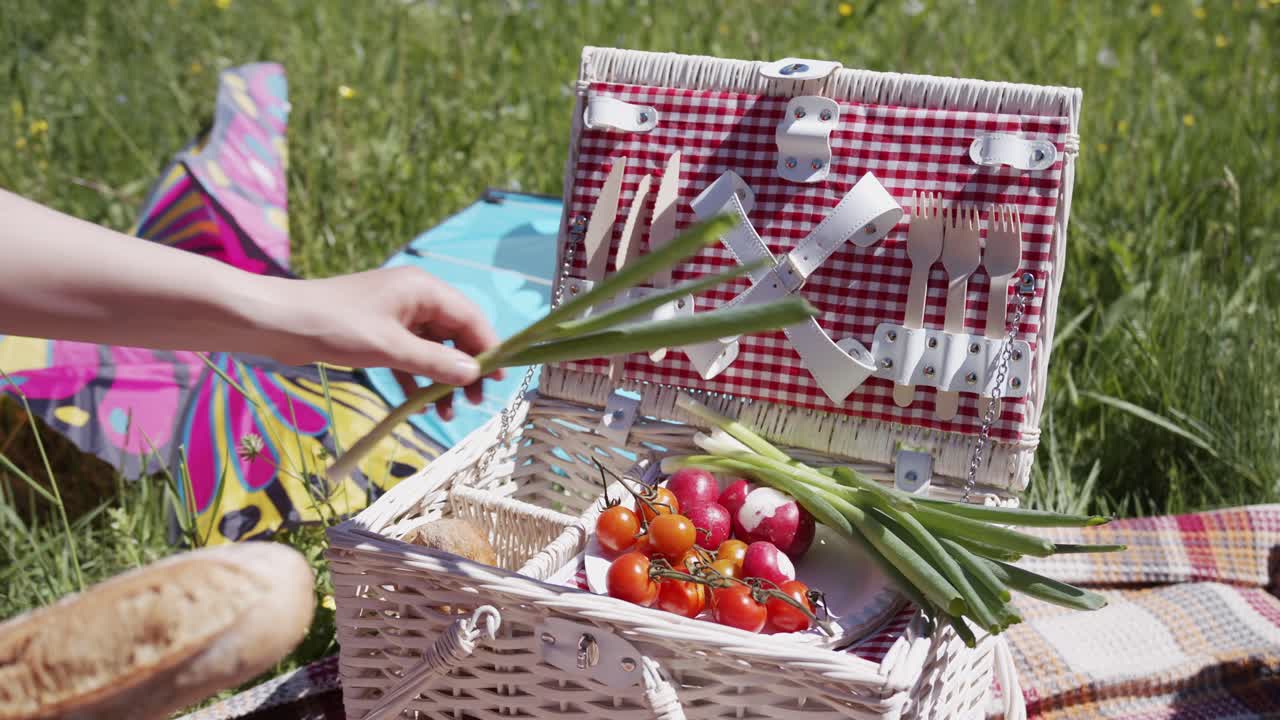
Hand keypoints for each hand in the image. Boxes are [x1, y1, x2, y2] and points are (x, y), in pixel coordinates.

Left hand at [280, 266, 503, 419]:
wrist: (277, 323)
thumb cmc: (334, 326)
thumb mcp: (389, 348)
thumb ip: (434, 362)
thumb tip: (474, 373)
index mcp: (423, 289)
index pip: (470, 318)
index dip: (488, 348)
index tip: (498, 380)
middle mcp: (415, 299)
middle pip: (455, 334)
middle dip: (465, 369)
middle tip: (474, 402)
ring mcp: (396, 316)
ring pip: (433, 349)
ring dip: (441, 379)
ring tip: (446, 411)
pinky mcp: (378, 333)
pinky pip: (409, 356)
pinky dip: (417, 379)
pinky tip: (419, 404)